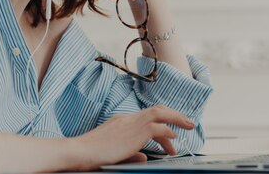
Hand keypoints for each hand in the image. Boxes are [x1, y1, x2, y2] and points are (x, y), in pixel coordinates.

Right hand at [68, 105, 195, 169]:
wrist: (79, 151)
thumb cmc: (91, 154)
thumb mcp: (114, 153)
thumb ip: (131, 153)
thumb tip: (144, 157)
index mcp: (122, 121)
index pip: (147, 116)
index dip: (162, 120)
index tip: (172, 128)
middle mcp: (128, 118)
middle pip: (157, 110)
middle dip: (174, 115)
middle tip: (188, 123)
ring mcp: (131, 123)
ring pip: (160, 114)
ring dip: (176, 119)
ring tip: (189, 126)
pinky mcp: (133, 133)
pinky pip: (156, 127)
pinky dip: (167, 131)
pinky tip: (174, 137)